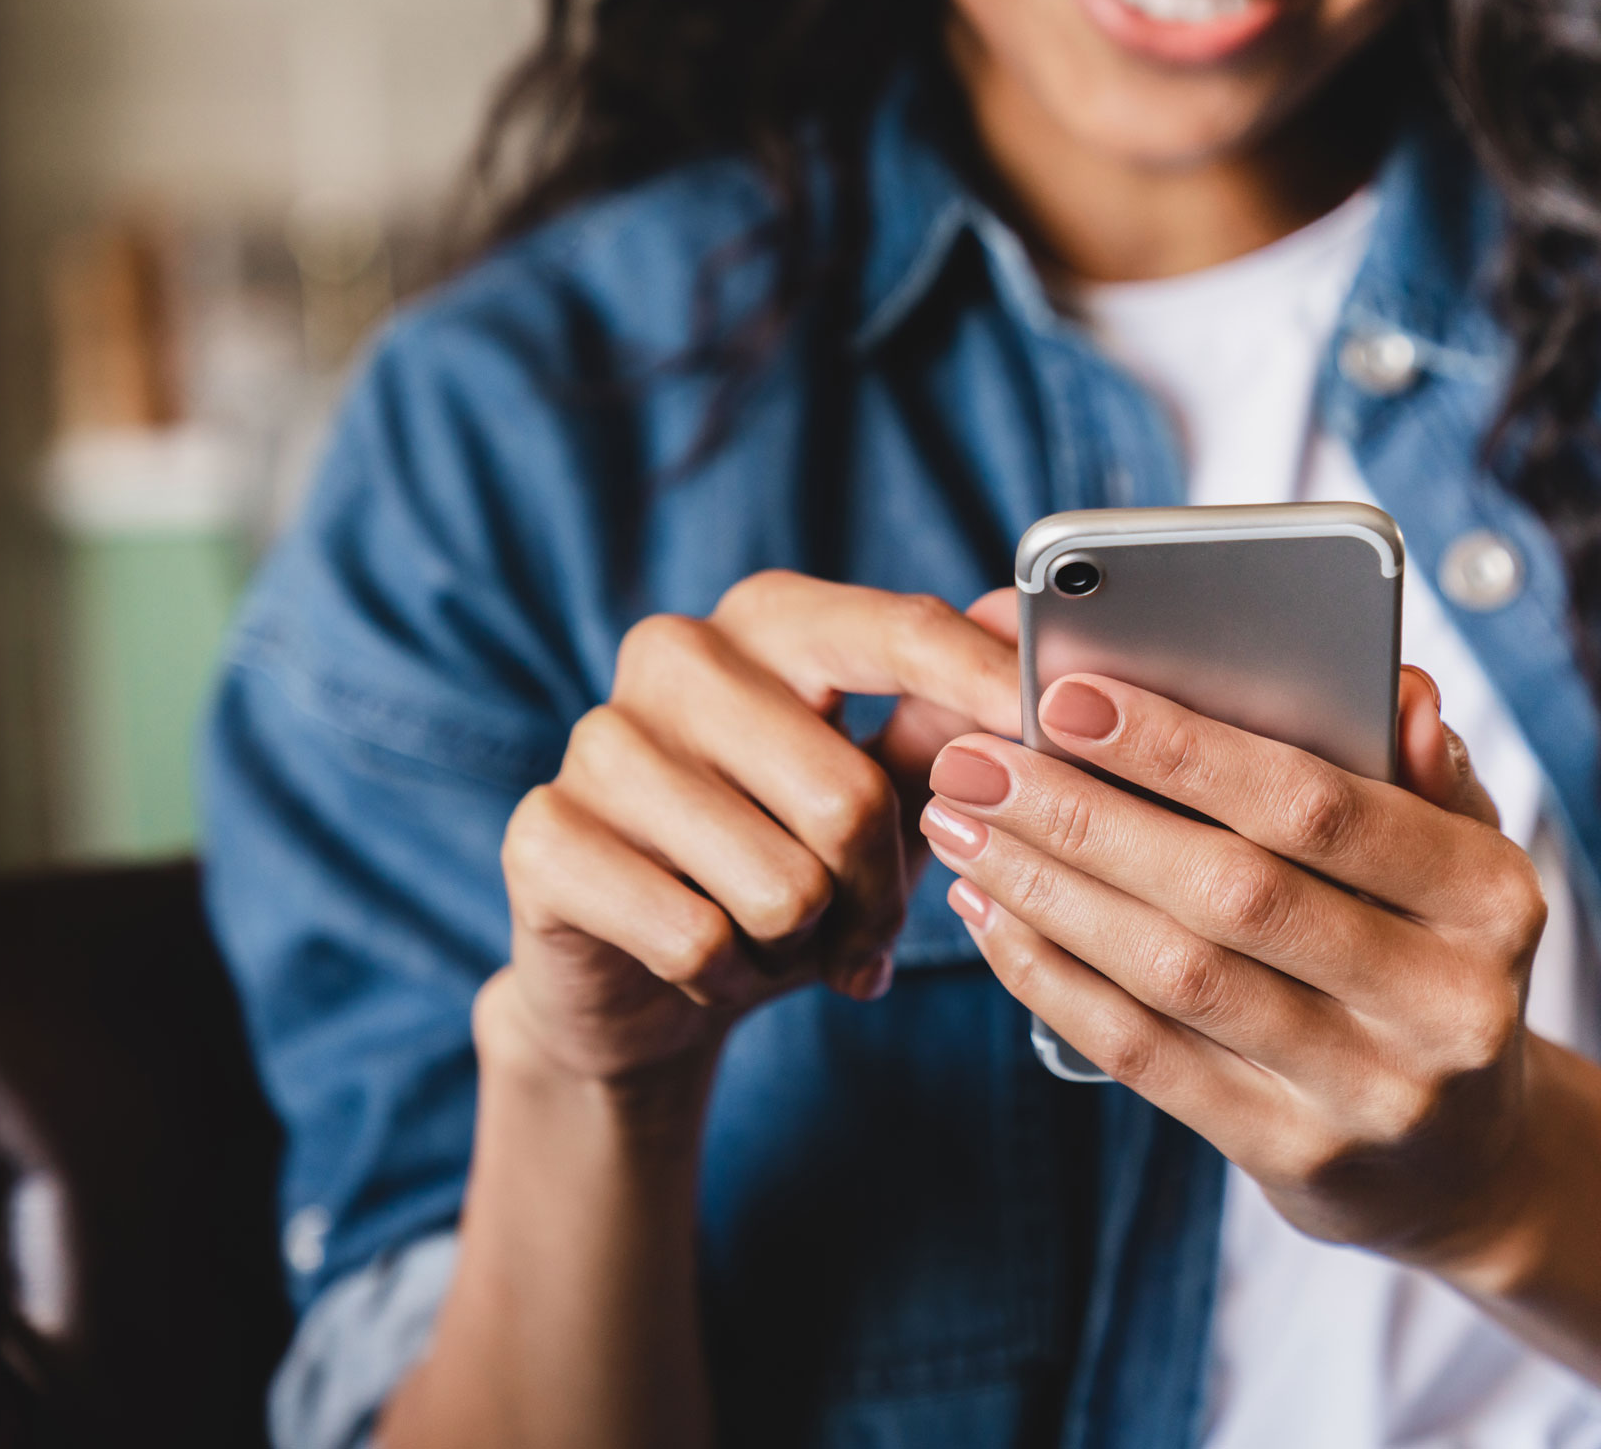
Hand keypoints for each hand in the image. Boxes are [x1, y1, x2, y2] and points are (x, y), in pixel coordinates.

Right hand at [493, 574, 1021, 1085]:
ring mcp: (598, 740)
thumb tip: (1024, 633)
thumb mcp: (880, 793)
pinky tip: (708, 964)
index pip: (897, 631)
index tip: (1057, 725)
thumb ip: (947, 719)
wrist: (639, 980)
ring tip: (776, 938)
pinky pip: (696, 938)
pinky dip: (727, 978)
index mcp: (769, 619)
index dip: (984, 685)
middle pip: (850, 796)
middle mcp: (675, 654)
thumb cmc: (782, 863)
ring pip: (780, 883)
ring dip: (801, 945)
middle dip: (878, 895)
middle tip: (863, 931)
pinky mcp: (544, 836)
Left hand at [920, 667, 1550, 1264]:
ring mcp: (1370, 1092)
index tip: (1068, 696)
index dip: (1186, 749)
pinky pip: (1148, 1057)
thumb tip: (1397, 689)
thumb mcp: (1461, 859)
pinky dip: (1055, 980)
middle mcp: (1444, 1001)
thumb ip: (1420, 770)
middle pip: (1232, 892)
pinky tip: (993, 918)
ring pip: (1177, 977)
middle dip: (1085, 816)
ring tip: (962, 826)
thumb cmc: (1433, 957)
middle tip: (976, 761)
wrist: (1465, 1158)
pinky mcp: (1294, 1156)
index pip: (1321, 808)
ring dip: (1049, 892)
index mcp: (1493, 898)